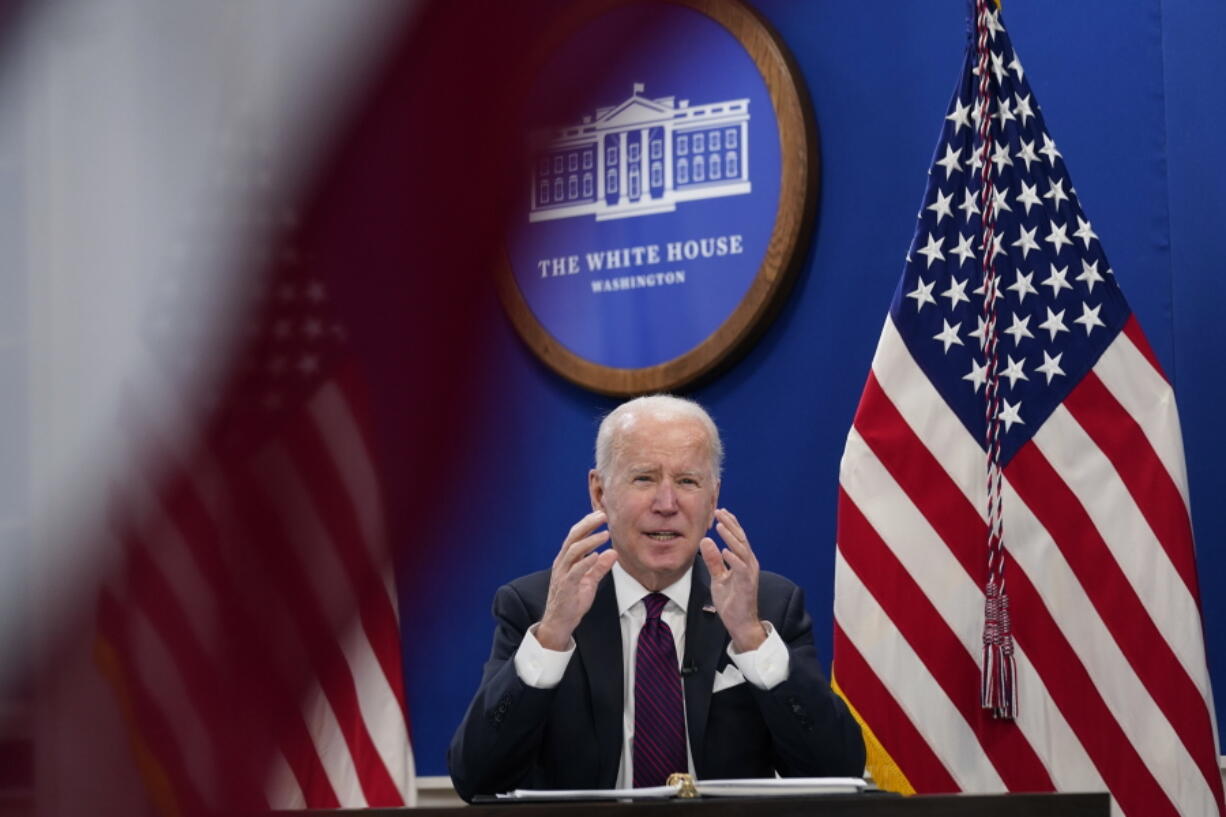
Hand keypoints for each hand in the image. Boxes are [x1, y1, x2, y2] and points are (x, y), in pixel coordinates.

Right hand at [536, 510, 617, 650]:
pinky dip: (586, 562)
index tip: (601, 513)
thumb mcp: (589, 581)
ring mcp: (562, 574)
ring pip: (573, 551)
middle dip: (587, 524)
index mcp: (567, 559)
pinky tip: (597, 555)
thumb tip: (613, 552)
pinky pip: (575, 571)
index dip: (587, 523)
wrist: (559, 622)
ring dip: (590, 541)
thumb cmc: (573, 600)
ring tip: (605, 534)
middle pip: (573, 537)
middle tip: (602, 515)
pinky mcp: (566, 587)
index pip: (575, 535)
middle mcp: (562, 563)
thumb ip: (600, 567)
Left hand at [700, 508, 765, 651]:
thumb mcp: (718, 578)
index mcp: (743, 561)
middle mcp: (749, 564)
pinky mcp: (747, 585)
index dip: (730, 524)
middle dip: (731, 525)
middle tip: (720, 512)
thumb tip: (706, 541)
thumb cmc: (732, 601)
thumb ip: (713, 560)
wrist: (740, 623)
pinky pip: (741, 569)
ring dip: (731, 538)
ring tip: (721, 526)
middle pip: (741, 539)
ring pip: (742, 550)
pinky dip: (734, 559)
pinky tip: (725, 550)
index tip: (721, 511)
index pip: (737, 538)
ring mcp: (749, 574)